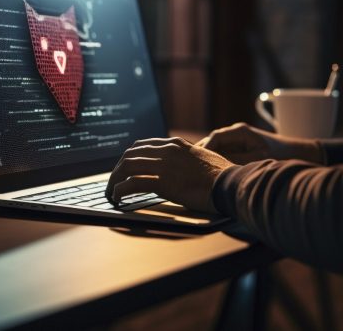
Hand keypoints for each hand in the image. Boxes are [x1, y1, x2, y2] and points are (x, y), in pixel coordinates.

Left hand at [106, 137, 234, 212]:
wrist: (231, 183)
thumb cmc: (223, 175)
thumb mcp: (203, 158)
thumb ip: (188, 158)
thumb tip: (183, 167)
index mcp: (176, 144)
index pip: (143, 145)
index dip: (130, 156)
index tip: (125, 167)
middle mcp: (167, 150)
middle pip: (131, 154)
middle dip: (118, 168)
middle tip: (114, 181)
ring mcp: (164, 165)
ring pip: (128, 167)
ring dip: (115, 180)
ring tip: (111, 191)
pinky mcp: (163, 182)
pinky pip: (132, 184)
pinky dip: (121, 190)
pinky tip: (118, 197)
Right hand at [195, 122, 324, 163]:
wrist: (300, 154)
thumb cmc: (282, 155)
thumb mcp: (258, 159)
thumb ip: (237, 162)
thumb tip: (218, 168)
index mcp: (240, 131)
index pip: (215, 137)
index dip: (204, 149)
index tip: (197, 162)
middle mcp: (236, 133)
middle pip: (212, 142)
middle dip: (202, 155)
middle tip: (192, 169)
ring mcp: (237, 141)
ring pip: (216, 149)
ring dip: (208, 159)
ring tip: (197, 173)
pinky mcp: (240, 150)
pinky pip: (223, 155)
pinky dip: (216, 163)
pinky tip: (210, 174)